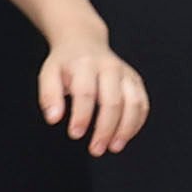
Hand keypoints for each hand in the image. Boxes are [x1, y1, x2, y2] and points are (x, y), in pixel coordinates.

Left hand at [37, 38, 148, 153]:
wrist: (84, 42)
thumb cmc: (65, 64)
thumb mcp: (48, 74)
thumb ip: (48, 96)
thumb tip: (53, 118)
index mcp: (85, 64)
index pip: (86, 92)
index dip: (82, 116)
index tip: (75, 134)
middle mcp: (109, 67)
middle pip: (113, 101)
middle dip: (105, 129)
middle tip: (95, 149)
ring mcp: (125, 74)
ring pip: (133, 103)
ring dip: (126, 129)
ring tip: (114, 147)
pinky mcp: (135, 81)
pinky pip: (142, 104)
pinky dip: (136, 123)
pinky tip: (124, 137)